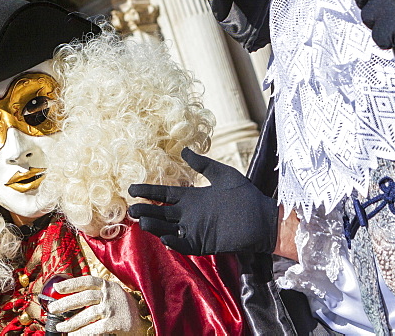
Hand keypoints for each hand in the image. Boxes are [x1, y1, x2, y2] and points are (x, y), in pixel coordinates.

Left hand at [48, 275, 143, 334]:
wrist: (144, 322)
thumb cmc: (123, 309)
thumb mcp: (112, 295)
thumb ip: (97, 294)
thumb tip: (71, 299)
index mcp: (109, 286)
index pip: (88, 281)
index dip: (72, 283)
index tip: (57, 288)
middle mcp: (111, 295)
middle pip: (85, 296)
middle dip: (66, 303)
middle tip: (52, 309)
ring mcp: (113, 309)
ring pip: (88, 314)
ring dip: (71, 322)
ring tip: (61, 327)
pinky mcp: (115, 323)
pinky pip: (94, 329)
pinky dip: (82, 333)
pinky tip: (74, 335)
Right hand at [127, 147, 277, 255]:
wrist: (262, 218)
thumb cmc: (245, 195)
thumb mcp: (223, 175)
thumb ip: (203, 164)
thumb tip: (184, 150)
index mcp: (192, 197)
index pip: (164, 195)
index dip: (148, 192)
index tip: (131, 189)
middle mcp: (190, 214)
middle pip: (161, 213)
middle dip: (146, 211)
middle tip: (132, 209)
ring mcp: (195, 230)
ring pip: (168, 229)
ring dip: (155, 226)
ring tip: (144, 221)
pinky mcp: (203, 244)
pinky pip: (184, 245)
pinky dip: (174, 242)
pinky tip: (165, 237)